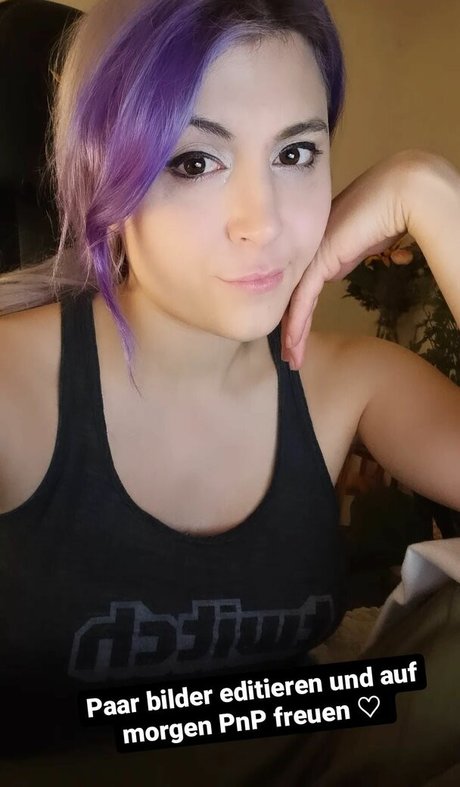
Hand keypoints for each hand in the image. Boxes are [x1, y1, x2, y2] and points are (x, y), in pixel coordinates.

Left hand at [281, 150, 427, 368]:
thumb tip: (335, 270)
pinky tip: (294, 343)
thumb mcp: (363, 242)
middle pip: (295, 295)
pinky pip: (304, 298)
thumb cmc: (388, 212)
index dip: (299, 311)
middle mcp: (310, 249)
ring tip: (293, 359)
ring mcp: (311, 254)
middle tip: (291, 356)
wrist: (400, 192)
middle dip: (292, 328)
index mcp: (319, 244)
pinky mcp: (319, 260)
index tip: (298, 337)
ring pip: (295, 301)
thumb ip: (345, 256)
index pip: (303, 284)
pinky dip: (299, 323)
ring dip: (294, 333)